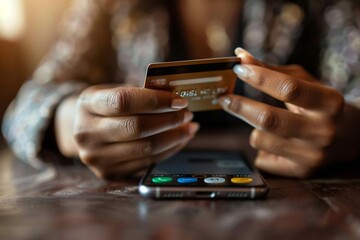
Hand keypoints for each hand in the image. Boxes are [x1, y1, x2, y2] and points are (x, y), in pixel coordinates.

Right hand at [56, 85, 198, 178]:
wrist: (85, 130)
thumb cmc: (107, 107)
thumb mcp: (115, 91)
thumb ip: (141, 92)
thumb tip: (175, 97)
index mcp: (87, 104)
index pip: (124, 101)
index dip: (155, 101)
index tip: (178, 100)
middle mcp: (87, 133)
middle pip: (137, 127)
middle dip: (169, 120)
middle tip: (186, 114)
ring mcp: (97, 157)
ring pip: (146, 148)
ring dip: (175, 137)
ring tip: (188, 127)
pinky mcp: (110, 173)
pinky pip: (148, 162)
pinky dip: (169, 150)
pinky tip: (179, 140)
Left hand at [219, 48, 359, 177]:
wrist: (349, 138)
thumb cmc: (320, 104)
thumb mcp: (305, 83)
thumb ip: (273, 70)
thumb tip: (241, 56)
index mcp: (329, 103)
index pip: (289, 88)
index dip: (260, 77)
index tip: (238, 69)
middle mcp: (322, 132)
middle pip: (269, 120)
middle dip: (239, 106)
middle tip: (223, 98)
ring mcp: (311, 155)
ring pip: (260, 140)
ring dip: (253, 128)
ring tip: (266, 123)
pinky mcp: (300, 171)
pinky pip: (262, 158)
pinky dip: (261, 147)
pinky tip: (275, 142)